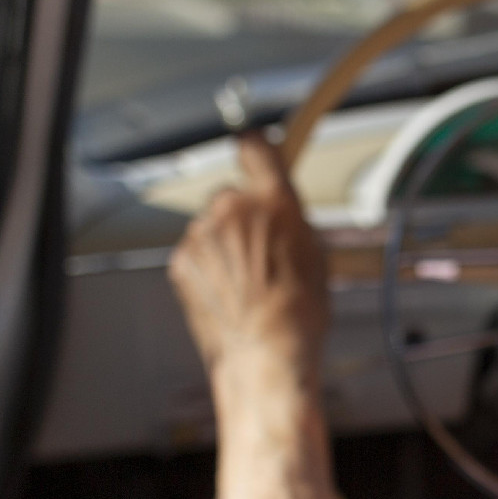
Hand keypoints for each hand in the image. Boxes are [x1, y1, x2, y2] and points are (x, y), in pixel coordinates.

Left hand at [169, 130, 329, 380]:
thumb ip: (292, 220)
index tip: (255, 150)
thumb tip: (283, 213)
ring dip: (223, 242)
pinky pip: (195, 252)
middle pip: (230, 194)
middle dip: (242, 213)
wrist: (265, 351)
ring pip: (211, 225)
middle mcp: (231, 208)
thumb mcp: (316, 253)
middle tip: (260, 245)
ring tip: (245, 279)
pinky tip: (228, 291)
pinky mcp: (181, 261)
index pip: (255, 147)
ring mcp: (201, 235)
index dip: (256, 148)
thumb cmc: (299, 311)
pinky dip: (207, 266)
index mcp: (272, 200)